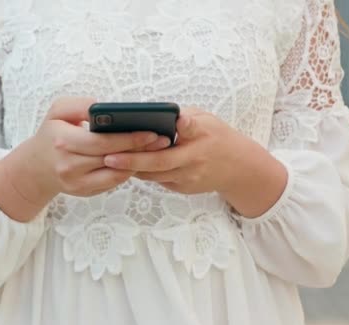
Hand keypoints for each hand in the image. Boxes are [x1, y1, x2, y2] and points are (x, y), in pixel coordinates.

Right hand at [5, 97, 169, 201]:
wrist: (36, 167)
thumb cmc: (51, 134)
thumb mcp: (58, 111)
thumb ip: (80, 104)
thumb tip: (106, 108)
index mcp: (64, 142)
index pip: (102, 142)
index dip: (129, 138)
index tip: (150, 132)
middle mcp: (69, 165)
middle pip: (112, 159)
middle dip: (140, 150)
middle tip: (161, 140)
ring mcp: (76, 182)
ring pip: (116, 174)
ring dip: (136, 163)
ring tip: (154, 150)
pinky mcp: (84, 192)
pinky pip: (111, 183)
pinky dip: (126, 171)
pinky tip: (138, 160)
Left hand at [102, 107, 286, 215]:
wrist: (239, 168)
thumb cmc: (216, 137)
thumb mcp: (206, 119)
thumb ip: (183, 117)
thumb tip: (156, 113)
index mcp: (202, 135)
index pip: (193, 128)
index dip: (185, 124)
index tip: (178, 120)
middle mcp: (195, 159)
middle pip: (161, 162)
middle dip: (133, 160)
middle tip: (109, 157)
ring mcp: (189, 177)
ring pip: (154, 175)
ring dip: (132, 168)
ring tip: (110, 161)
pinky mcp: (183, 189)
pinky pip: (158, 180)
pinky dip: (143, 173)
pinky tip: (126, 166)